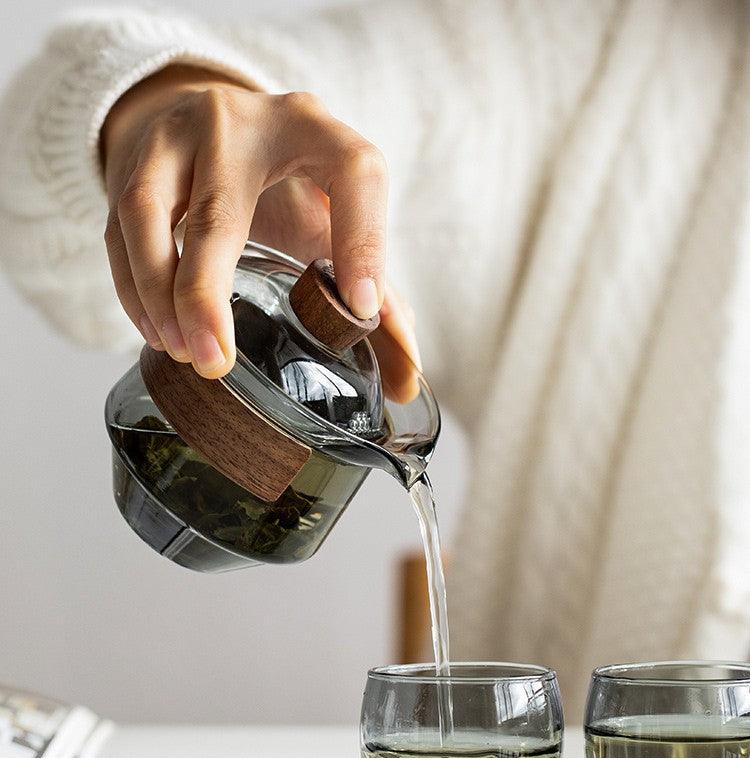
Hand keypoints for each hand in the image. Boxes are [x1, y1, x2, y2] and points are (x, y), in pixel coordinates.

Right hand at [101, 65, 419, 396]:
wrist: (212, 124)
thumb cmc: (285, 184)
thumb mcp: (332, 222)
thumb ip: (376, 298)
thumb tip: (406, 383)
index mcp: (315, 130)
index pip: (353, 172)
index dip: (363, 240)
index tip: (361, 309)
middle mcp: (242, 123)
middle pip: (220, 207)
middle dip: (207, 292)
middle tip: (214, 362)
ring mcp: (176, 136)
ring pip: (148, 213)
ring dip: (158, 293)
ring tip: (183, 352)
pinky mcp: (130, 162)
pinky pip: (118, 231)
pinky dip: (132, 289)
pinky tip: (157, 333)